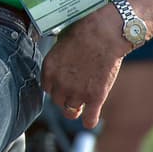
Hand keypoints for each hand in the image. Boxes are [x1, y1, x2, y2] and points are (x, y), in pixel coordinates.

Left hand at [41, 4, 129, 128]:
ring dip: (75, 109)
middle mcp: (60, 84)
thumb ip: (58, 58)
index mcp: (49, 69)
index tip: (63, 84)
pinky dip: (90, 120)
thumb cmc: (84, 31)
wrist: (105, 33)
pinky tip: (91, 118)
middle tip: (76, 90)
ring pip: (70, 112)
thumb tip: (58, 62)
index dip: (56, 86)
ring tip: (81, 106)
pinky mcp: (95, 98)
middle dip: (65, 96)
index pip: (47, 88)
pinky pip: (89, 119)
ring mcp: (77, 92)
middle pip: (57, 100)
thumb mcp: (61, 42)